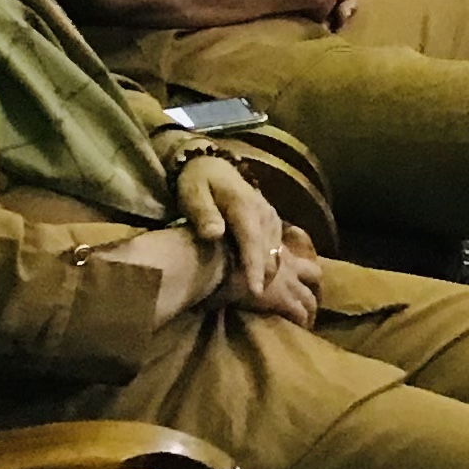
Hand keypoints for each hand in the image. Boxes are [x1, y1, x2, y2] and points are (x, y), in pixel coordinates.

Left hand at [177, 157, 316, 321]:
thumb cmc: (197, 183)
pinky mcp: (272, 222)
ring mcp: (271, 217)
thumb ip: (203, 214)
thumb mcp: (193, 194)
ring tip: (259, 297)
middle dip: (265, 278)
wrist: (211, 166)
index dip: (255, 268)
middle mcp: (264, 213)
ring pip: (276, 253)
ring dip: (269, 274)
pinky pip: (276, 248)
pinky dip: (269, 264)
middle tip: (255, 302)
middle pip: (269, 252)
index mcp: (245, 207)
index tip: (256, 292)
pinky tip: (259, 278)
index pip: (253, 242)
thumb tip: (214, 234)